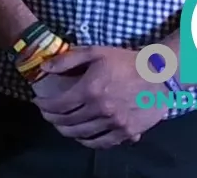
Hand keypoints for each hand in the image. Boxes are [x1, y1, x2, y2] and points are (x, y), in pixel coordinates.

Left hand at [32, 46, 166, 148]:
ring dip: (66, 131)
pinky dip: (87, 142)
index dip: (44, 105)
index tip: (38, 102)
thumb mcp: (95, 52)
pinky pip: (102, 143)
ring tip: (60, 124)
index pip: (58, 105)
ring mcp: (114, 124)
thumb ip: (67, 60)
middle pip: (67, 122)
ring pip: (81, 135)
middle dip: (51, 118)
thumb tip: (44, 68)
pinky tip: (81, 135)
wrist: (159, 75)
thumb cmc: (125, 61)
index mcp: (90, 90)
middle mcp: (100, 110)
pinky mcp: (127, 132)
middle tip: (46, 113)